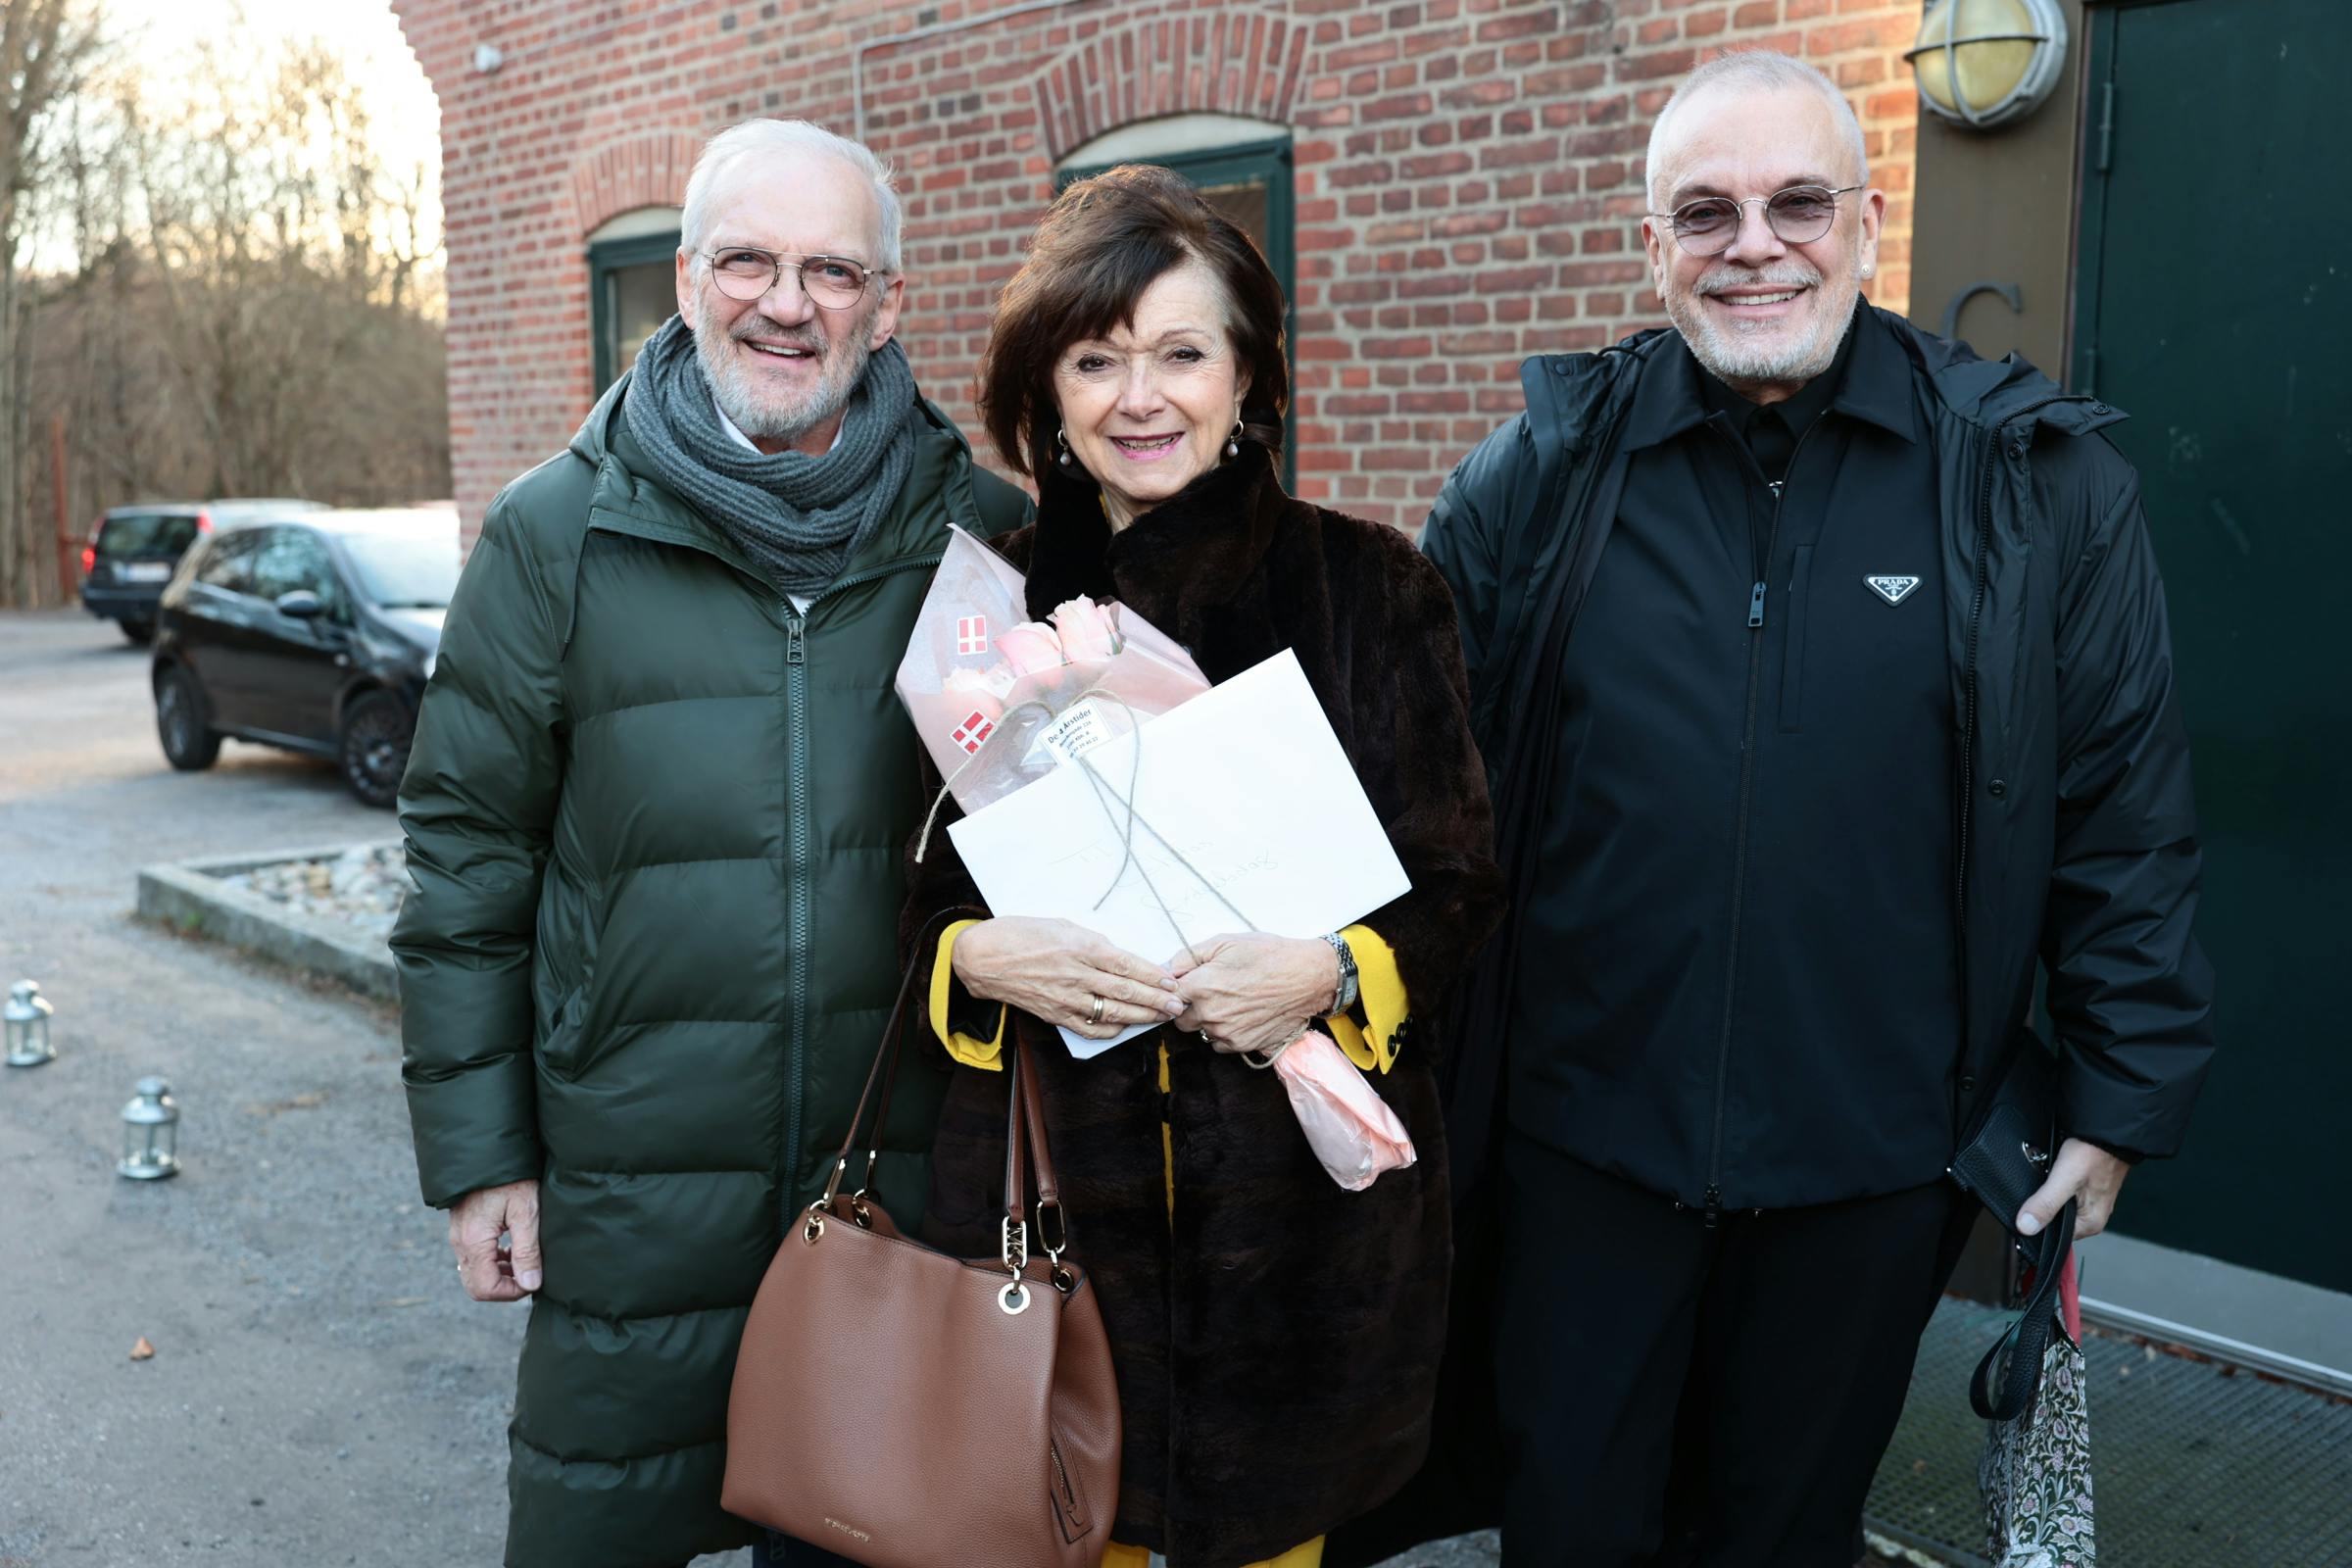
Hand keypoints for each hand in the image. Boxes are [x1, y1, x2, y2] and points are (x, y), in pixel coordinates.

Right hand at [448, 1178, 541, 1300]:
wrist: (490, 1150)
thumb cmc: (512, 1177)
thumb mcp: (526, 1212)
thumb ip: (527, 1251)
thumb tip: (531, 1284)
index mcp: (474, 1240)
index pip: (485, 1288)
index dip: (511, 1292)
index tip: (533, 1280)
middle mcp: (460, 1242)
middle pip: (476, 1286)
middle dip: (505, 1287)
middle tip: (530, 1274)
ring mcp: (458, 1236)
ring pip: (475, 1273)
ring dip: (500, 1275)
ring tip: (525, 1260)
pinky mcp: (463, 1230)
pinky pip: (474, 1259)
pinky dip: (493, 1262)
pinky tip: (513, 1250)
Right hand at [952, 916, 1187, 1041]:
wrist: (983, 958)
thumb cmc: (1021, 934)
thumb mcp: (1063, 926)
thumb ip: (1092, 943)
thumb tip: (1119, 959)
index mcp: (1082, 947)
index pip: (1129, 965)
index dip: (1155, 976)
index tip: (1173, 981)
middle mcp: (1078, 974)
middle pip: (1127, 992)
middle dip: (1158, 1000)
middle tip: (1179, 1004)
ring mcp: (1067, 998)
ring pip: (1114, 1012)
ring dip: (1142, 1016)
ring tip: (1161, 1017)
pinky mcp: (1056, 1015)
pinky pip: (1090, 1027)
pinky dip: (1111, 1029)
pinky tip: (1126, 1026)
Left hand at [1168, 934, 1338, 1056]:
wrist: (1306, 977)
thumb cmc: (1268, 955)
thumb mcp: (1225, 942)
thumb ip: (1189, 956)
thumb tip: (1167, 970)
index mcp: (1200, 986)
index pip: (1168, 997)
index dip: (1176, 990)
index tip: (1186, 985)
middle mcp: (1209, 1014)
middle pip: (1180, 1019)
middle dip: (1189, 1007)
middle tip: (1210, 992)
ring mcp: (1226, 1032)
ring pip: (1201, 1032)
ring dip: (1208, 1020)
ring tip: (1231, 1002)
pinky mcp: (1242, 1045)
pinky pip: (1220, 1043)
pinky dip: (1225, 1032)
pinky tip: (1241, 1015)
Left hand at [2017, 1138, 2129, 1240]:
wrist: (2110, 1133)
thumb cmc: (2094, 1153)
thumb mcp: (2064, 1180)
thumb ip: (2045, 1204)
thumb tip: (2026, 1227)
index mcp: (2089, 1224)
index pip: (2053, 1238)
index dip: (2035, 1225)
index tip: (2022, 1213)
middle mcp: (2091, 1218)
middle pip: (2054, 1222)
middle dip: (2040, 1208)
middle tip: (2035, 1190)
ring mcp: (2089, 1204)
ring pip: (2057, 1207)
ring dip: (2046, 1196)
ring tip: (2045, 1180)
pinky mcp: (2085, 1190)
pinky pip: (2062, 1195)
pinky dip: (2053, 1186)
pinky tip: (2050, 1175)